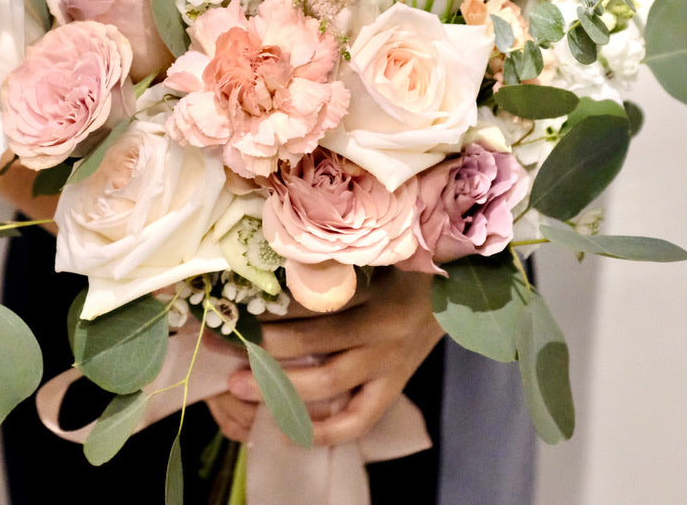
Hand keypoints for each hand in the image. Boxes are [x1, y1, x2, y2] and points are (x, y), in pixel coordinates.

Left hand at [204, 268, 443, 445]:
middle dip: (264, 353)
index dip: (271, 319)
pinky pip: (359, 419)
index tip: (233, 313)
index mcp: (377, 301)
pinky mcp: (394, 387)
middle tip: (222, 351)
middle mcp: (383, 338)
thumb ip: (337, 262)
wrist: (465, 290)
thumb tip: (278, 259)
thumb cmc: (412, 264)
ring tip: (239, 387)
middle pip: (315, 351)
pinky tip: (289, 430)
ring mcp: (390, 367)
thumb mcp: (379, 256)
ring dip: (281, 389)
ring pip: (330, 387)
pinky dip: (325, 430)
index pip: (315, 314)